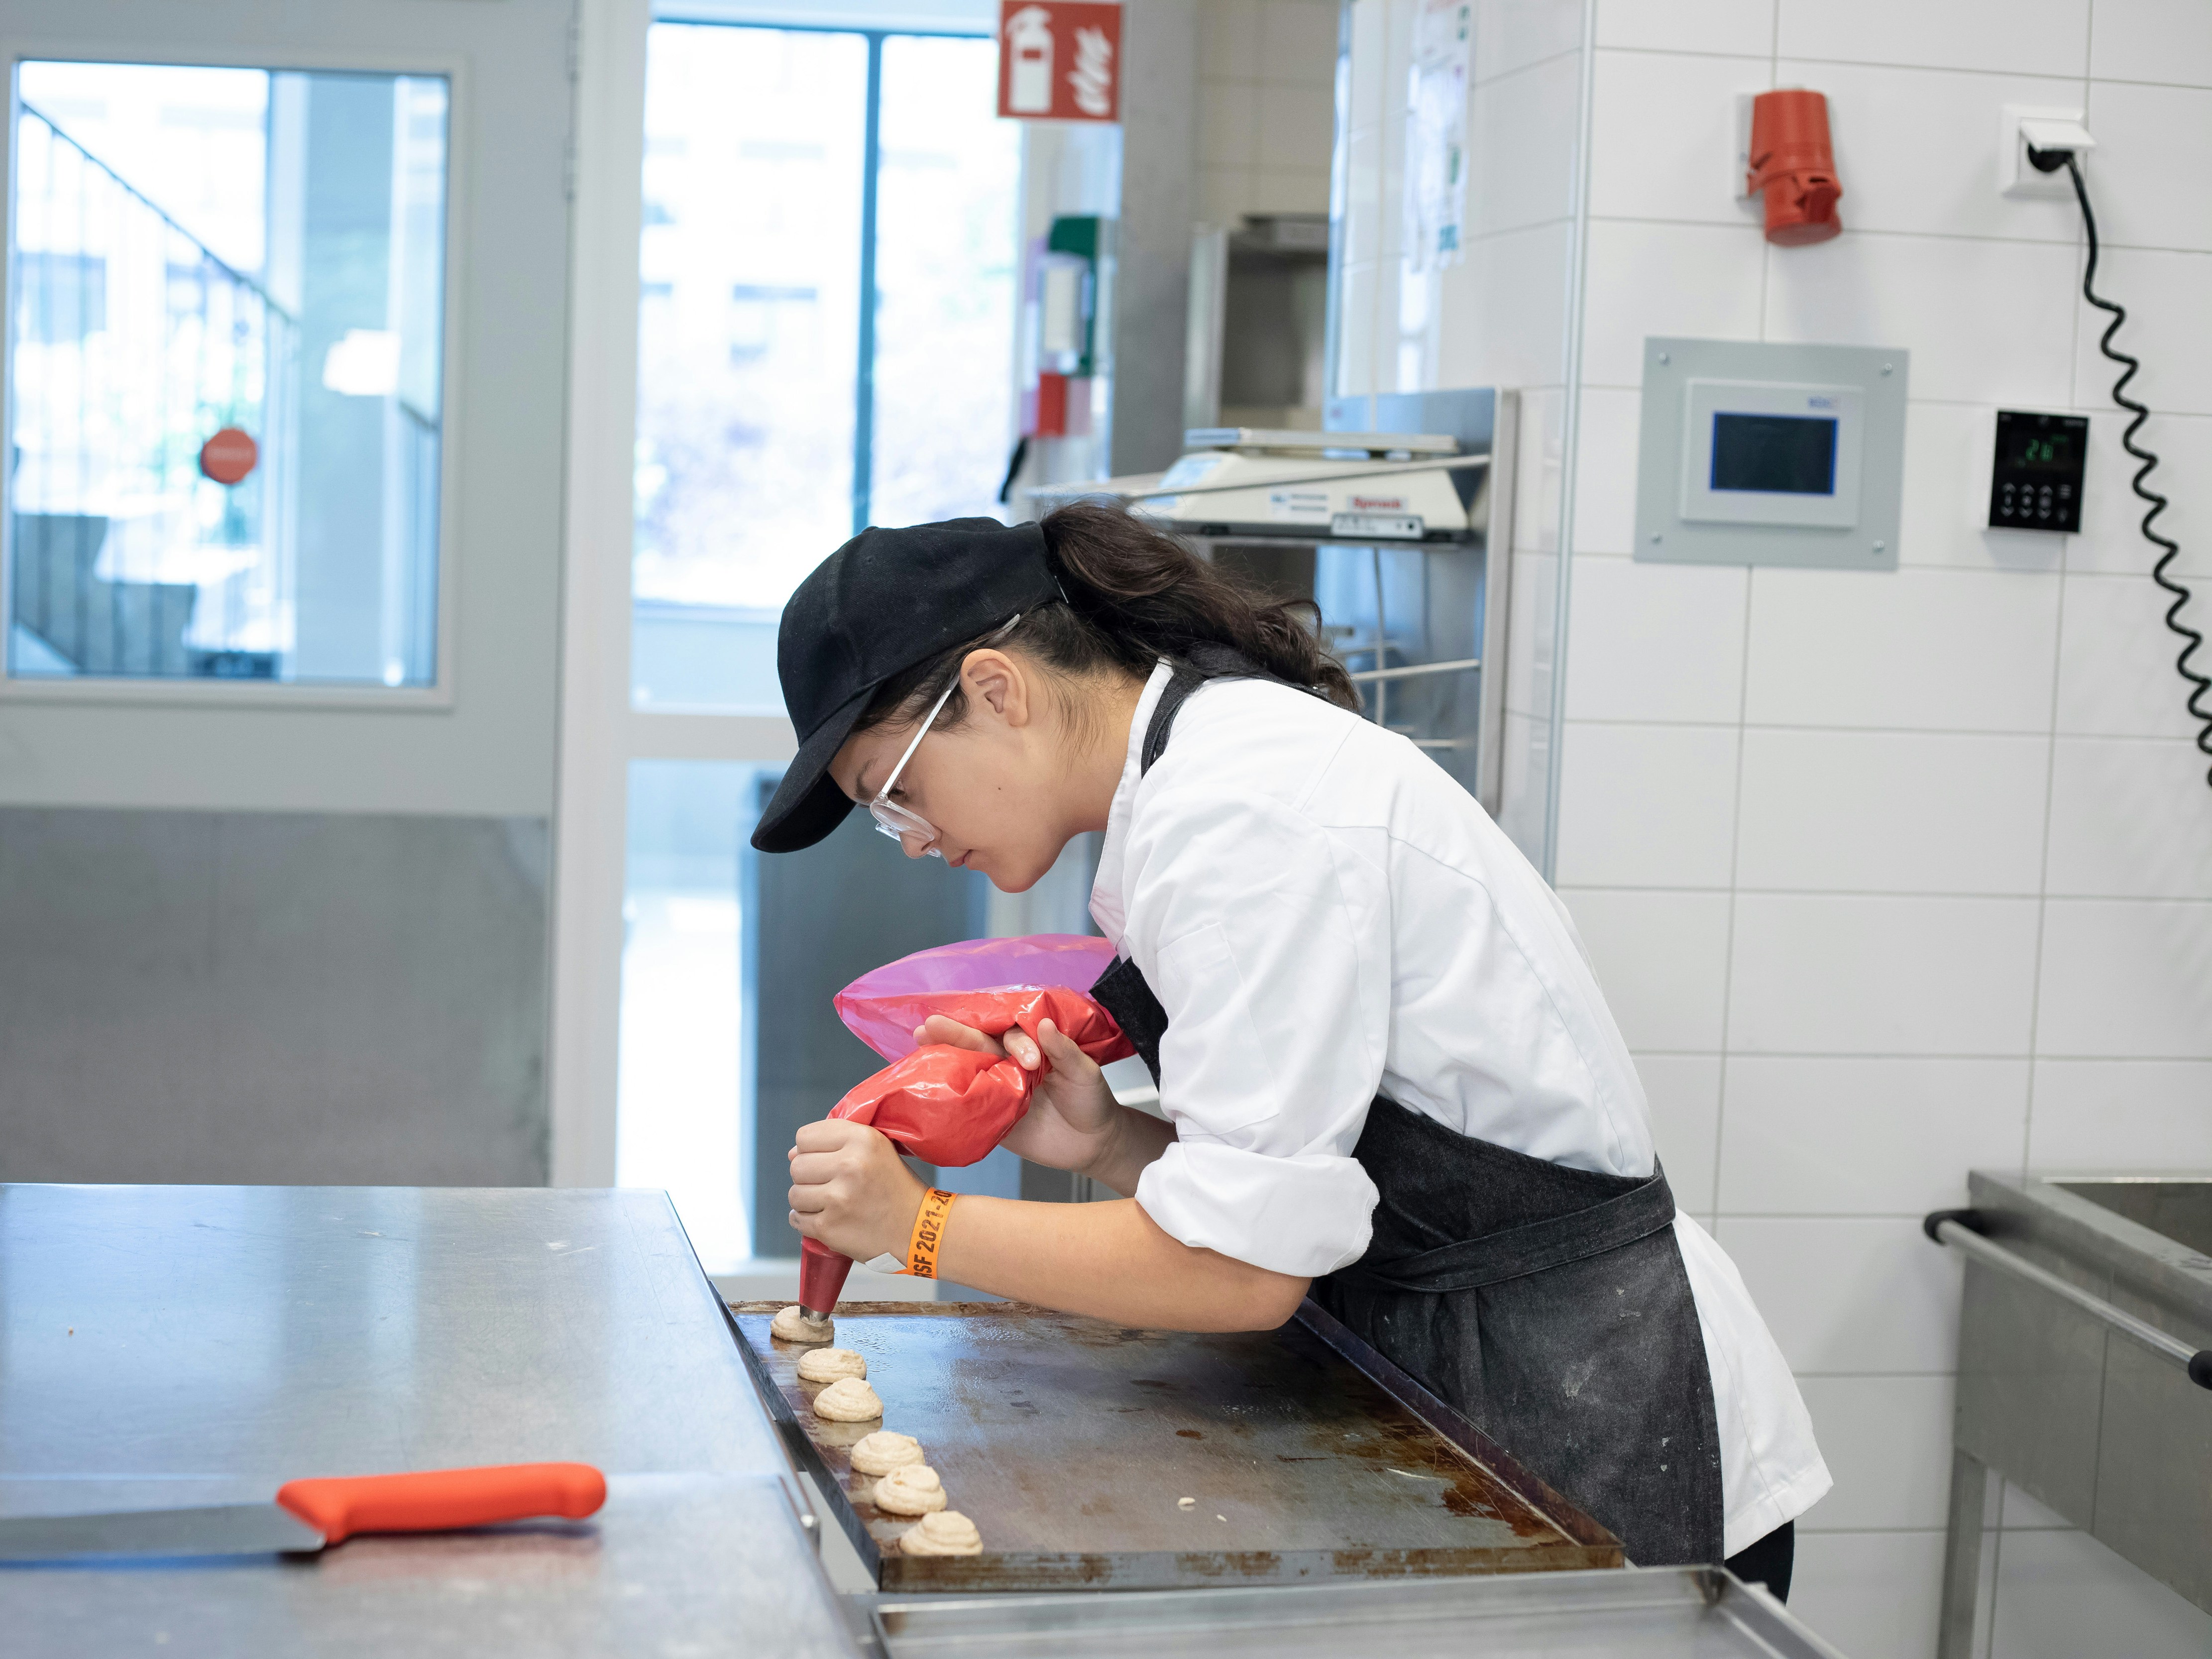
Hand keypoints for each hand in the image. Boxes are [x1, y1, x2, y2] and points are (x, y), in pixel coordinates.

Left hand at [788, 1118, 925, 1261]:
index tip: (825, 1160)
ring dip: (807, 1200)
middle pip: (796, 1166)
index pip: (805, 1137)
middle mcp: (849, 1165)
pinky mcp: (829, 1227)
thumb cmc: (895, 1186)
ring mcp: (838, 1199)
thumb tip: (792, 1153)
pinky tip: (826, 1218)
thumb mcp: (877, 1148)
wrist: (917, 1229)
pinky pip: (797, 1219)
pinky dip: (806, 1221)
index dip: (811, 1149)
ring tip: (830, 1203)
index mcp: (862, 1140)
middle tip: (829, 1184)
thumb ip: (838, 1142)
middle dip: (808, 1176)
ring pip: (794, 1194)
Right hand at [917, 1014, 1122, 1175]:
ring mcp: (999, 1090)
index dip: (1016, 1043)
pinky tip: (927, 1087)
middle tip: (931, 1024)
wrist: (1093, 1144)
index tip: (1032, 1060)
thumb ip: (1064, 1050)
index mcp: (1032, 1048)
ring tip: (920, 1040)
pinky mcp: (993, 1117)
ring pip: (968, 1070)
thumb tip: (1043, 1025)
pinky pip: (969, 1106)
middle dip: (955, 1034)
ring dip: (944, 1056)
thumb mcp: (1085, 1073)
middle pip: (979, 1045)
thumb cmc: (1092, 1102)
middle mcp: (1010, 1065)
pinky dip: (949, 1097)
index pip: (1014, 1036)